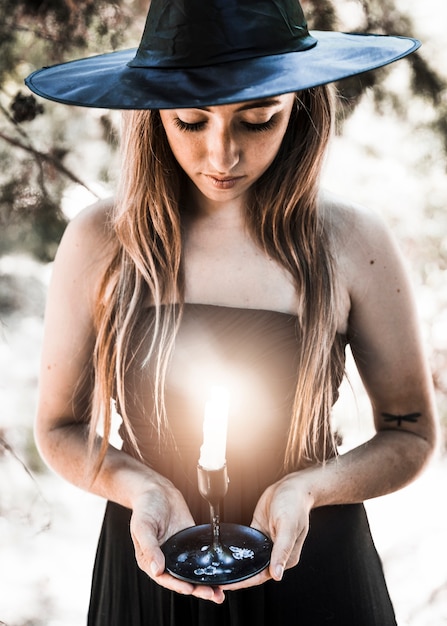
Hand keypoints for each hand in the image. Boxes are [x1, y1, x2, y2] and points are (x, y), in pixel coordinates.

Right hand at [130, 482, 224, 602]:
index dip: (178, 585)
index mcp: (150, 560)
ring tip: (219, 592)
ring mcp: (178, 552)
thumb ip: (150, 548)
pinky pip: (199, 557)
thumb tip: (156, 570)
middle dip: (197, 589)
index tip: (190, 589)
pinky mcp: (189, 543)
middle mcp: (165, 559)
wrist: (156, 490)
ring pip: (192, 572)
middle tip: (213, 594)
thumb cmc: (145, 508)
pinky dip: (209, 566)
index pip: (165, 578)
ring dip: (205, 582)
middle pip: (181, 579)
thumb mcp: (143, 526)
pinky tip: (220, 571)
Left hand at [222, 472, 312, 590]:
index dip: (245, 581)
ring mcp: (267, 544)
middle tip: (217, 581)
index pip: (263, 575)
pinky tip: (226, 554)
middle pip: (255, 570)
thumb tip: (277, 574)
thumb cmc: (294, 505)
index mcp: (286, 558)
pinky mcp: (259, 533)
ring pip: (250, 560)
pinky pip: (247, 546)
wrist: (291, 486)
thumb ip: (282, 550)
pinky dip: (238, 551)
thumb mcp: (288, 526)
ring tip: (218, 570)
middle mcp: (277, 553)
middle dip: (238, 577)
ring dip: (237, 566)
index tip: (228, 585)